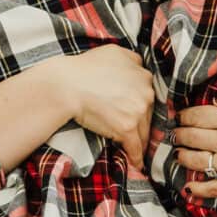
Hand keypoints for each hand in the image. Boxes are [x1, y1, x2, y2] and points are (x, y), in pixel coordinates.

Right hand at [68, 45, 154, 166]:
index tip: (136, 114)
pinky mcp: (128, 128)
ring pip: (144, 131)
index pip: (147, 94)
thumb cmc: (84, 68)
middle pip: (148, 114)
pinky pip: (136, 146)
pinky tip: (137, 164)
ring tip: (137, 152)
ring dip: (140, 142)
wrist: (67, 85)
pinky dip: (136, 157)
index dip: (140, 105)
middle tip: (135, 134)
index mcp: (143, 74)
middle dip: (142, 123)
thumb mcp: (113, 52)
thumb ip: (130, 59)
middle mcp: (145, 91)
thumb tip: (138, 65)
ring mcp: (138, 110)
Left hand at [175, 84, 216, 198]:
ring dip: (182, 158)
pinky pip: (213, 188)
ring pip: (196, 162)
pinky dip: (198, 189)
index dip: (184, 117)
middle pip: (191, 138)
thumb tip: (216, 100)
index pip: (196, 117)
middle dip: (179, 136)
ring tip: (179, 156)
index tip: (180, 118)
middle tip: (175, 136)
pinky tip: (190, 188)